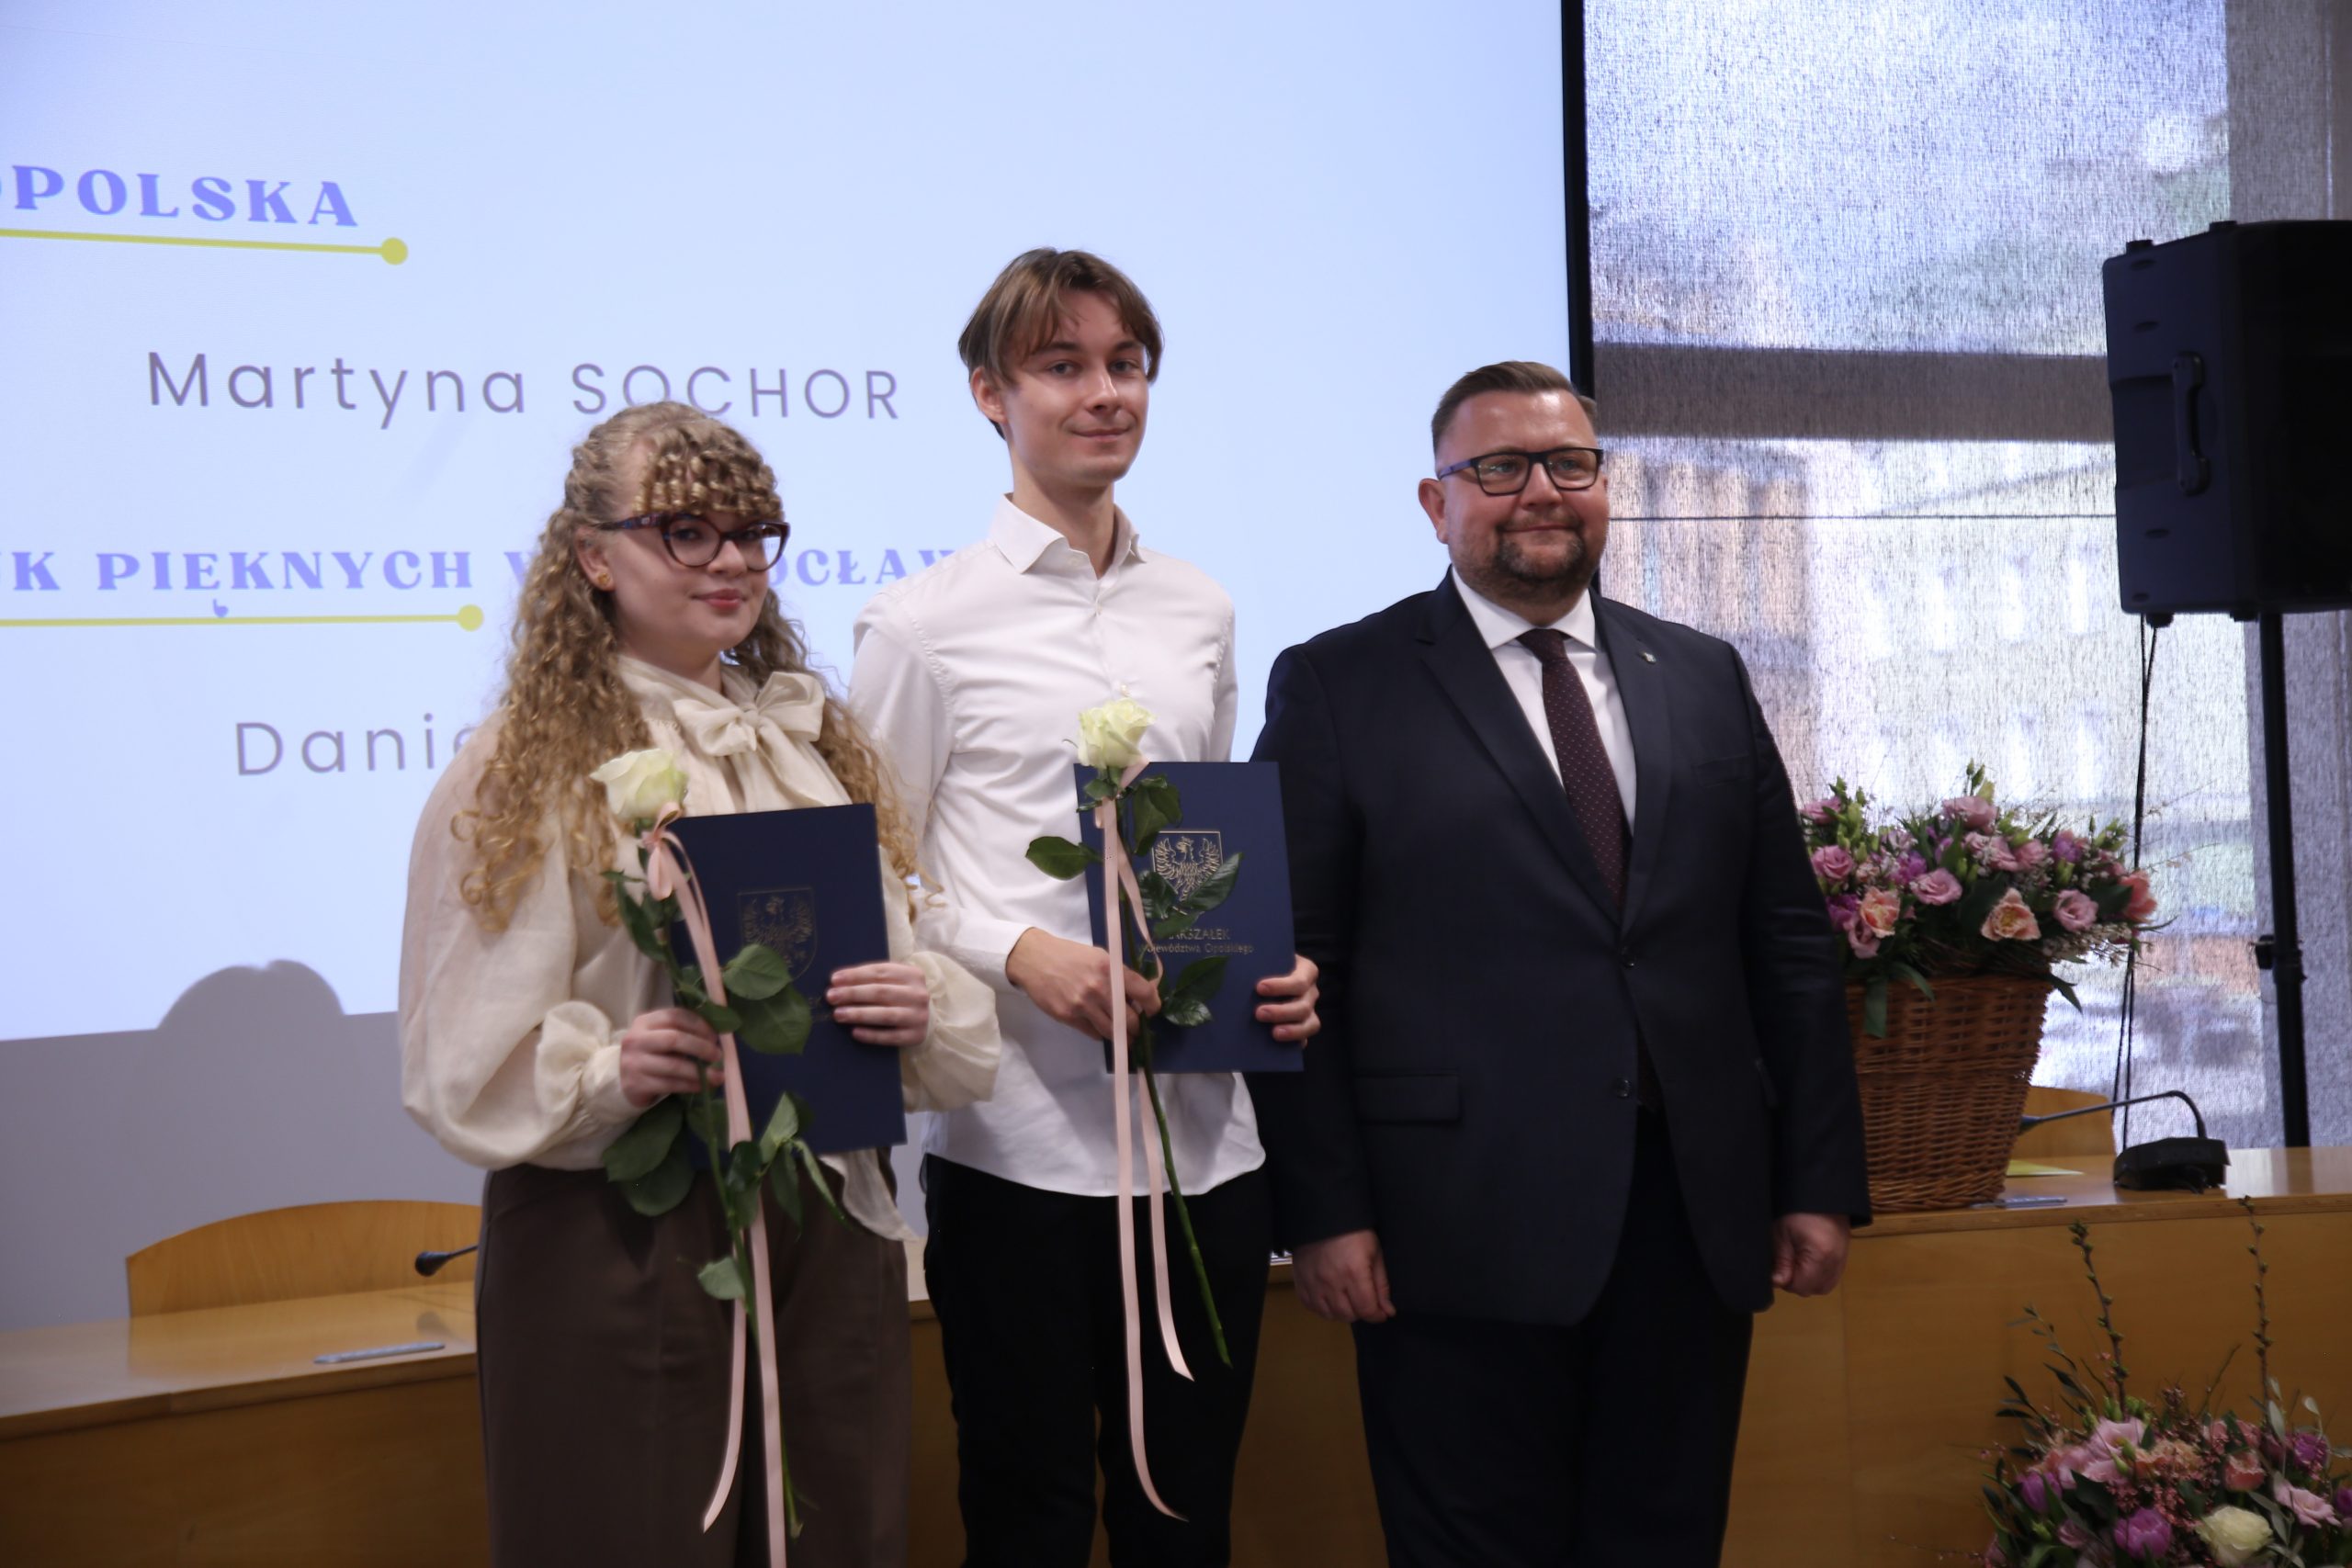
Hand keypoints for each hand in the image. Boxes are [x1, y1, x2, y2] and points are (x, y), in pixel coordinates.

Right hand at [617, 1006, 721, 1107]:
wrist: (625, 1081)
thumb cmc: (652, 1055)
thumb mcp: (661, 1037)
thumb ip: (682, 1031)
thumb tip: (716, 1037)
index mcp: (644, 1022)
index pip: (675, 1016)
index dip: (698, 1025)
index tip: (715, 1036)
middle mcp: (636, 1039)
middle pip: (674, 1039)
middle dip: (701, 1047)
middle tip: (718, 1055)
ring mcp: (634, 1062)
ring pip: (673, 1065)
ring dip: (700, 1071)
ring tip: (717, 1076)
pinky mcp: (636, 1084)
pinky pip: (670, 1084)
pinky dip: (690, 1085)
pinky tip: (702, 1086)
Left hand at [826, 961, 930, 1047]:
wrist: (927, 1018)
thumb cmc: (901, 996)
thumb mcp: (893, 981)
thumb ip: (871, 979)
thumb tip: (837, 982)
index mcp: (912, 974)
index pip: (880, 972)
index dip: (855, 975)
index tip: (834, 980)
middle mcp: (918, 994)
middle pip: (881, 992)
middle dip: (853, 994)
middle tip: (831, 997)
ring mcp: (918, 1016)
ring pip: (885, 1015)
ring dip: (859, 1014)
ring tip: (838, 1014)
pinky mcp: (915, 1036)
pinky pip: (890, 1037)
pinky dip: (871, 1035)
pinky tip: (855, 1032)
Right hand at [1006, 928, 1159, 1038]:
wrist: (1035, 959)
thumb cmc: (1070, 956)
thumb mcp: (1099, 956)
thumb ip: (1120, 975)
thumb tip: (1141, 994)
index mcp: (1111, 969)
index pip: (1144, 993)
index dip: (1153, 1006)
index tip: (1152, 1011)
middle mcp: (1100, 988)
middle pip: (1130, 1019)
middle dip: (1136, 1027)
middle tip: (1136, 1028)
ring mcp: (1083, 1004)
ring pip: (1112, 1031)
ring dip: (1121, 1037)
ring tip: (1123, 1036)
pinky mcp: (1069, 1016)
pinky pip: (1093, 1033)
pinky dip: (1100, 1033)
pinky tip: (1100, 1028)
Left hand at [1254, 954, 1320, 1043]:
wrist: (1267, 978)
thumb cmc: (1266, 966)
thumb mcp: (1265, 961)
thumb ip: (1257, 964)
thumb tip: (1230, 959)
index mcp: (1305, 971)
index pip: (1300, 980)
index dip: (1282, 986)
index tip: (1259, 987)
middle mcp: (1310, 992)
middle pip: (1304, 1005)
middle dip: (1281, 1011)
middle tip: (1258, 1013)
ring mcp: (1309, 1011)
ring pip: (1310, 1024)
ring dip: (1292, 1030)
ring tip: (1273, 1033)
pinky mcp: (1304, 1027)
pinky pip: (1304, 1038)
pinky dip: (1294, 1042)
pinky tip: (1280, 1044)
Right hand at [1291, 1229, 1394, 1322]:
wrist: (1323, 1215)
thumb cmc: (1354, 1231)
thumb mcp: (1375, 1252)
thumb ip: (1381, 1285)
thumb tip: (1387, 1311)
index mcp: (1354, 1272)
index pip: (1366, 1309)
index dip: (1377, 1315)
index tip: (1381, 1312)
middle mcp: (1332, 1281)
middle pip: (1348, 1315)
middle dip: (1361, 1312)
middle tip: (1364, 1300)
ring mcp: (1313, 1282)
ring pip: (1330, 1315)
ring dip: (1342, 1312)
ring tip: (1347, 1299)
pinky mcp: (1301, 1280)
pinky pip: (1311, 1306)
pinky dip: (1322, 1308)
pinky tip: (1330, 1298)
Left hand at [1772, 1212, 1851, 1296]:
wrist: (1820, 1193)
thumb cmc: (1797, 1210)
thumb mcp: (1782, 1234)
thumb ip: (1781, 1262)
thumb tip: (1778, 1283)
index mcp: (1820, 1255)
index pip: (1801, 1286)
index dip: (1785, 1281)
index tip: (1777, 1268)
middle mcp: (1835, 1261)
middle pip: (1813, 1289)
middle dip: (1797, 1282)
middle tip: (1786, 1263)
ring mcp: (1842, 1260)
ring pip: (1824, 1286)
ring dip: (1808, 1280)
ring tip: (1797, 1261)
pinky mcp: (1844, 1256)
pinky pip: (1831, 1277)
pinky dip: (1819, 1275)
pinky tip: (1808, 1260)